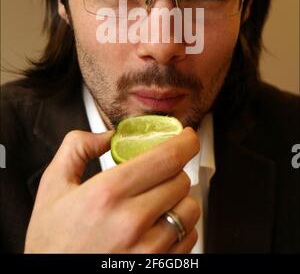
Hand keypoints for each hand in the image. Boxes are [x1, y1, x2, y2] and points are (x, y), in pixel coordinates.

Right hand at [24, 127, 199, 252]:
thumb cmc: (51, 242)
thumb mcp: (52, 186)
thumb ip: (76, 148)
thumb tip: (108, 135)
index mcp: (108, 194)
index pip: (166, 158)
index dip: (184, 142)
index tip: (187, 137)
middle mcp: (131, 222)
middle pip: (181, 180)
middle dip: (173, 171)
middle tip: (156, 175)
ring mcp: (147, 250)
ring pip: (190, 209)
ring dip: (179, 200)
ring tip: (156, 203)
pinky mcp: (158, 268)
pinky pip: (189, 238)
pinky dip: (180, 227)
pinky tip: (157, 227)